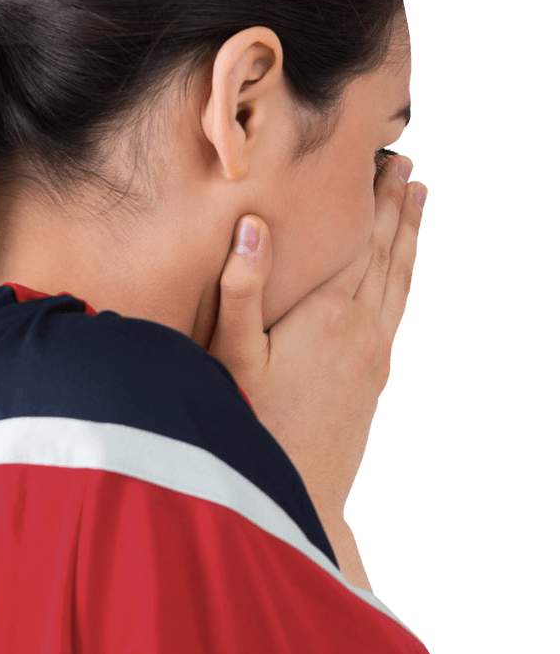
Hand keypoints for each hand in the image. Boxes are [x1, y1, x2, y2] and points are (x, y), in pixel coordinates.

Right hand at [207, 156, 426, 534]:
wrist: (301, 493)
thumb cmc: (253, 424)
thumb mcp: (233, 356)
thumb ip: (240, 289)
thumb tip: (252, 226)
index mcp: (330, 315)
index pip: (358, 241)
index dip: (371, 199)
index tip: (383, 160)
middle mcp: (364, 329)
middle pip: (387, 254)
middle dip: (397, 207)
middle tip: (407, 166)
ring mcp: (376, 355)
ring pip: (401, 281)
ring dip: (410, 238)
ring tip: (419, 202)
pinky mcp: (378, 378)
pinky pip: (400, 310)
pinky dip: (406, 277)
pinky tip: (402, 273)